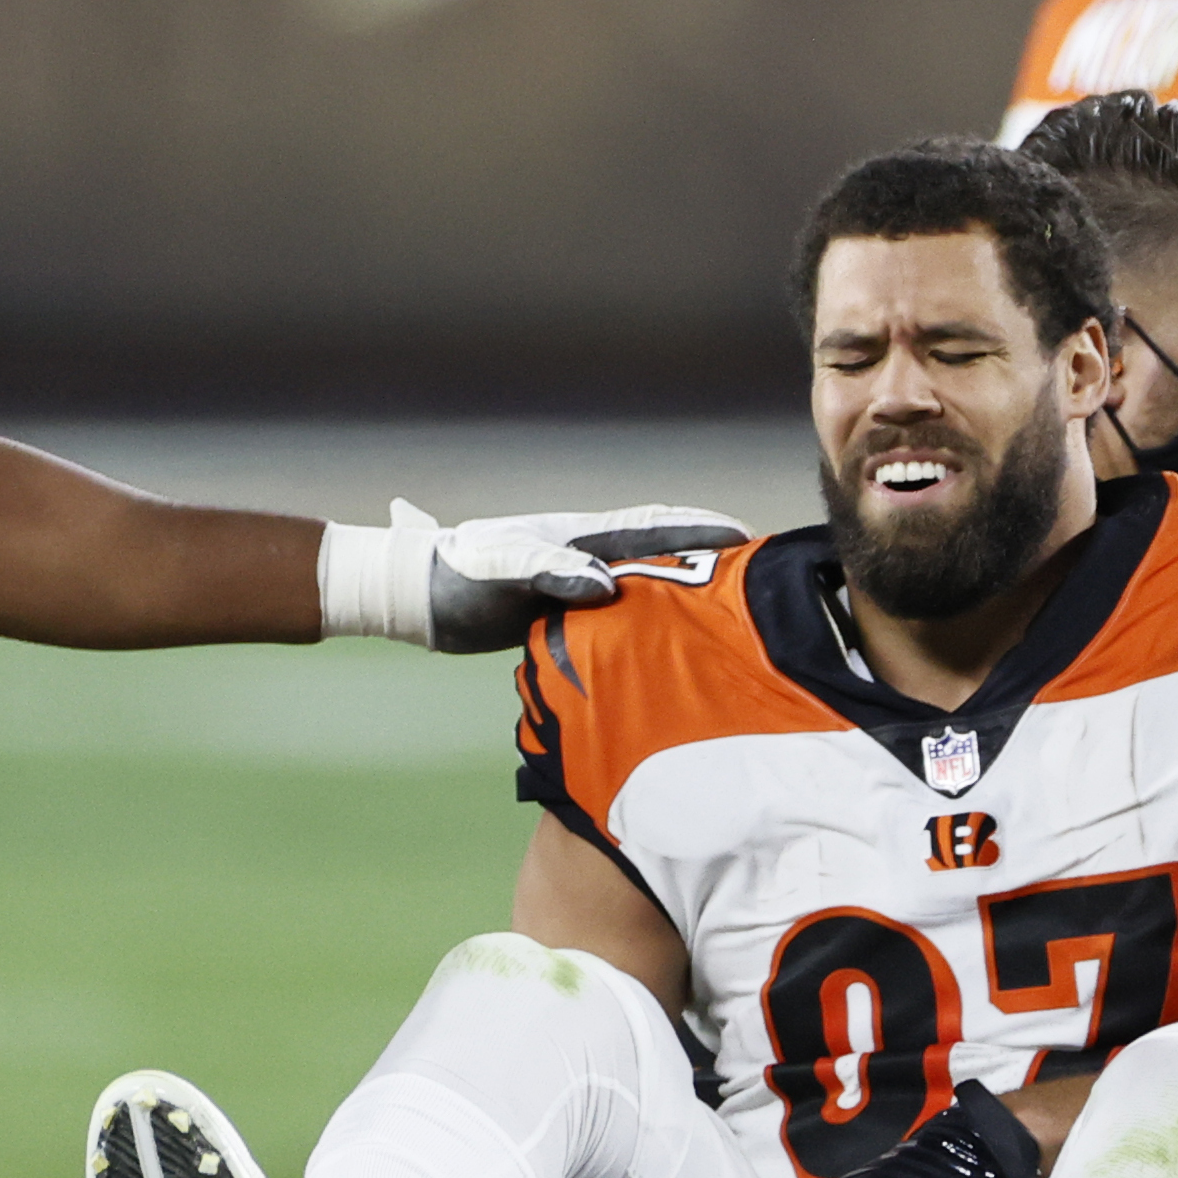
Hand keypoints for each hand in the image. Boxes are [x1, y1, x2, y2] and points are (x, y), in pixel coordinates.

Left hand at [421, 501, 746, 652]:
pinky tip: (664, 650)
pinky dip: (648, 629)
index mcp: (581, 536)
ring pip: (643, 590)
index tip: (746, 536)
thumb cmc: (461, 574)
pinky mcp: (566, 617)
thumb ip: (554, 572)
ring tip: (724, 618)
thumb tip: (609, 586)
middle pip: (660, 556)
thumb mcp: (505, 569)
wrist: (424, 599)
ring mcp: (578, 587)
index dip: (701, 530)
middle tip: (754, 579)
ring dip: (681, 597)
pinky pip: (621, 621)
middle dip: (705, 561)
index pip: (654, 528)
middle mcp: (587, 558)